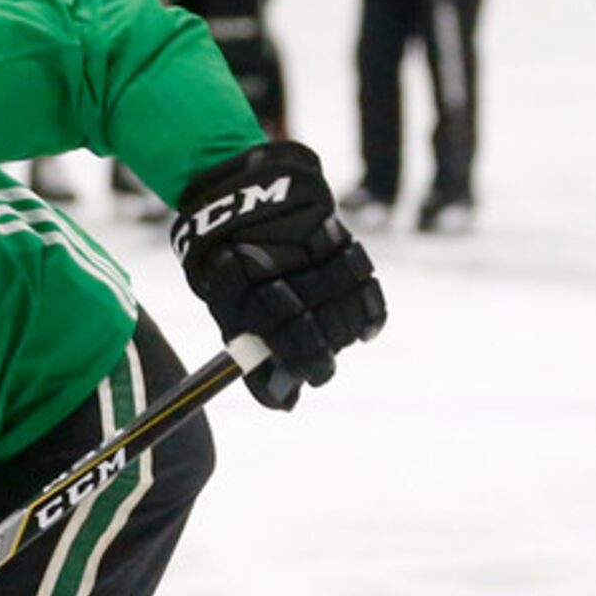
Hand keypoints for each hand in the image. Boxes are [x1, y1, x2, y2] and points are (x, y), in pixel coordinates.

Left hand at [171, 141, 386, 407]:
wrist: (240, 193)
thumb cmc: (230, 262)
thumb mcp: (225, 303)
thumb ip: (253, 349)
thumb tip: (284, 403)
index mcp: (245, 291)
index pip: (286, 341)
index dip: (299, 367)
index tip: (305, 380)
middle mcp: (283, 272)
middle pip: (319, 330)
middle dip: (321, 357)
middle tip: (319, 369)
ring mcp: (313, 255)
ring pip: (345, 310)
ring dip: (344, 334)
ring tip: (336, 342)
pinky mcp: (336, 238)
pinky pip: (364, 282)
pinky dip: (369, 311)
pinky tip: (365, 330)